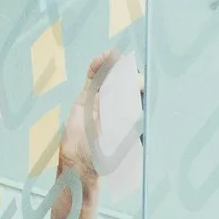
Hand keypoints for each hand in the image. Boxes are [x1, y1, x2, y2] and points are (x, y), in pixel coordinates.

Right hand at [63, 51, 136, 177]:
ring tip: (109, 56)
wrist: (80, 162)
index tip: (136, 79)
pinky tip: (98, 61)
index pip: (137, 93)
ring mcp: (100, 101)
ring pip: (106, 78)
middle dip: (123, 69)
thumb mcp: (120, 139)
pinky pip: (91, 81)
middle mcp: (116, 105)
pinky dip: (94, 70)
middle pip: (122, 81)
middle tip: (122, 61)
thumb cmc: (104, 155)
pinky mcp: (85, 100)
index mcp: (129, 114)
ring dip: (108, 66)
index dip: (137, 83)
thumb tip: (137, 106)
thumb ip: (129, 122)